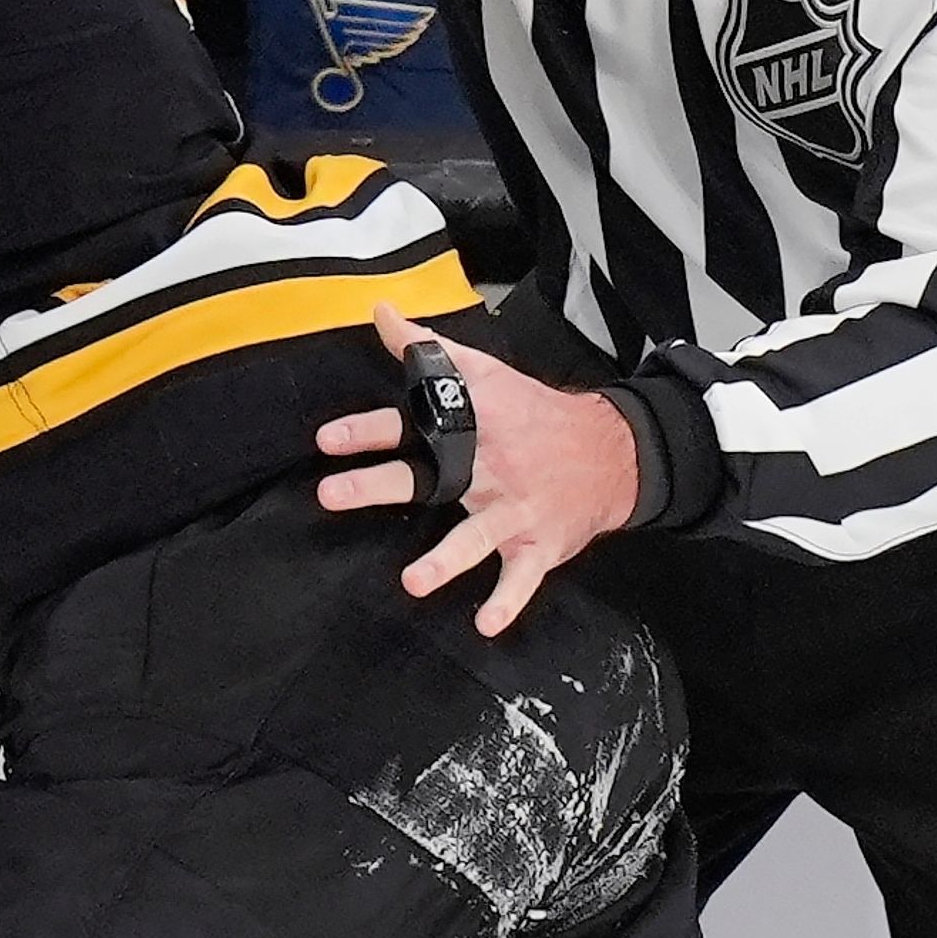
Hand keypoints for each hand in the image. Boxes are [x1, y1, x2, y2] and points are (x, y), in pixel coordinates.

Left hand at [313, 303, 635, 637]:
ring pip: (477, 537)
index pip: (411, 423)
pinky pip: (522, 577)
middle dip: (379, 486)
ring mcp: (514, 510)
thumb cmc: (537, 412)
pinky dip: (508, 602)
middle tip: (333, 495)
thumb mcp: (484, 372)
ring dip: (447, 560)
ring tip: (415, 581)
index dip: (368, 430)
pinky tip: (487, 624)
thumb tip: (381, 312)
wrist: (609, 452)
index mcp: (471, 428)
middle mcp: (488, 469)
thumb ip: (428, 349)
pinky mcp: (538, 543)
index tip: (327, 440)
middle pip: (427, 478)